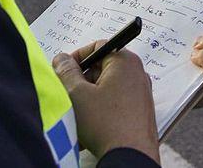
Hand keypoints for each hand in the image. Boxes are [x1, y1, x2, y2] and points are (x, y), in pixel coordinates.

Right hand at [53, 42, 158, 162]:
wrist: (130, 155)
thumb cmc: (106, 124)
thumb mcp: (77, 94)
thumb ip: (66, 71)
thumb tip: (62, 59)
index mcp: (125, 62)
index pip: (98, 46)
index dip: (77, 57)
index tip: (63, 70)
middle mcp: (136, 74)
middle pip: (101, 69)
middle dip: (81, 83)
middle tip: (68, 95)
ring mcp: (140, 94)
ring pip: (105, 90)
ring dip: (87, 101)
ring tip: (77, 118)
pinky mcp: (139, 112)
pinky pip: (113, 105)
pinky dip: (99, 113)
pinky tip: (87, 130)